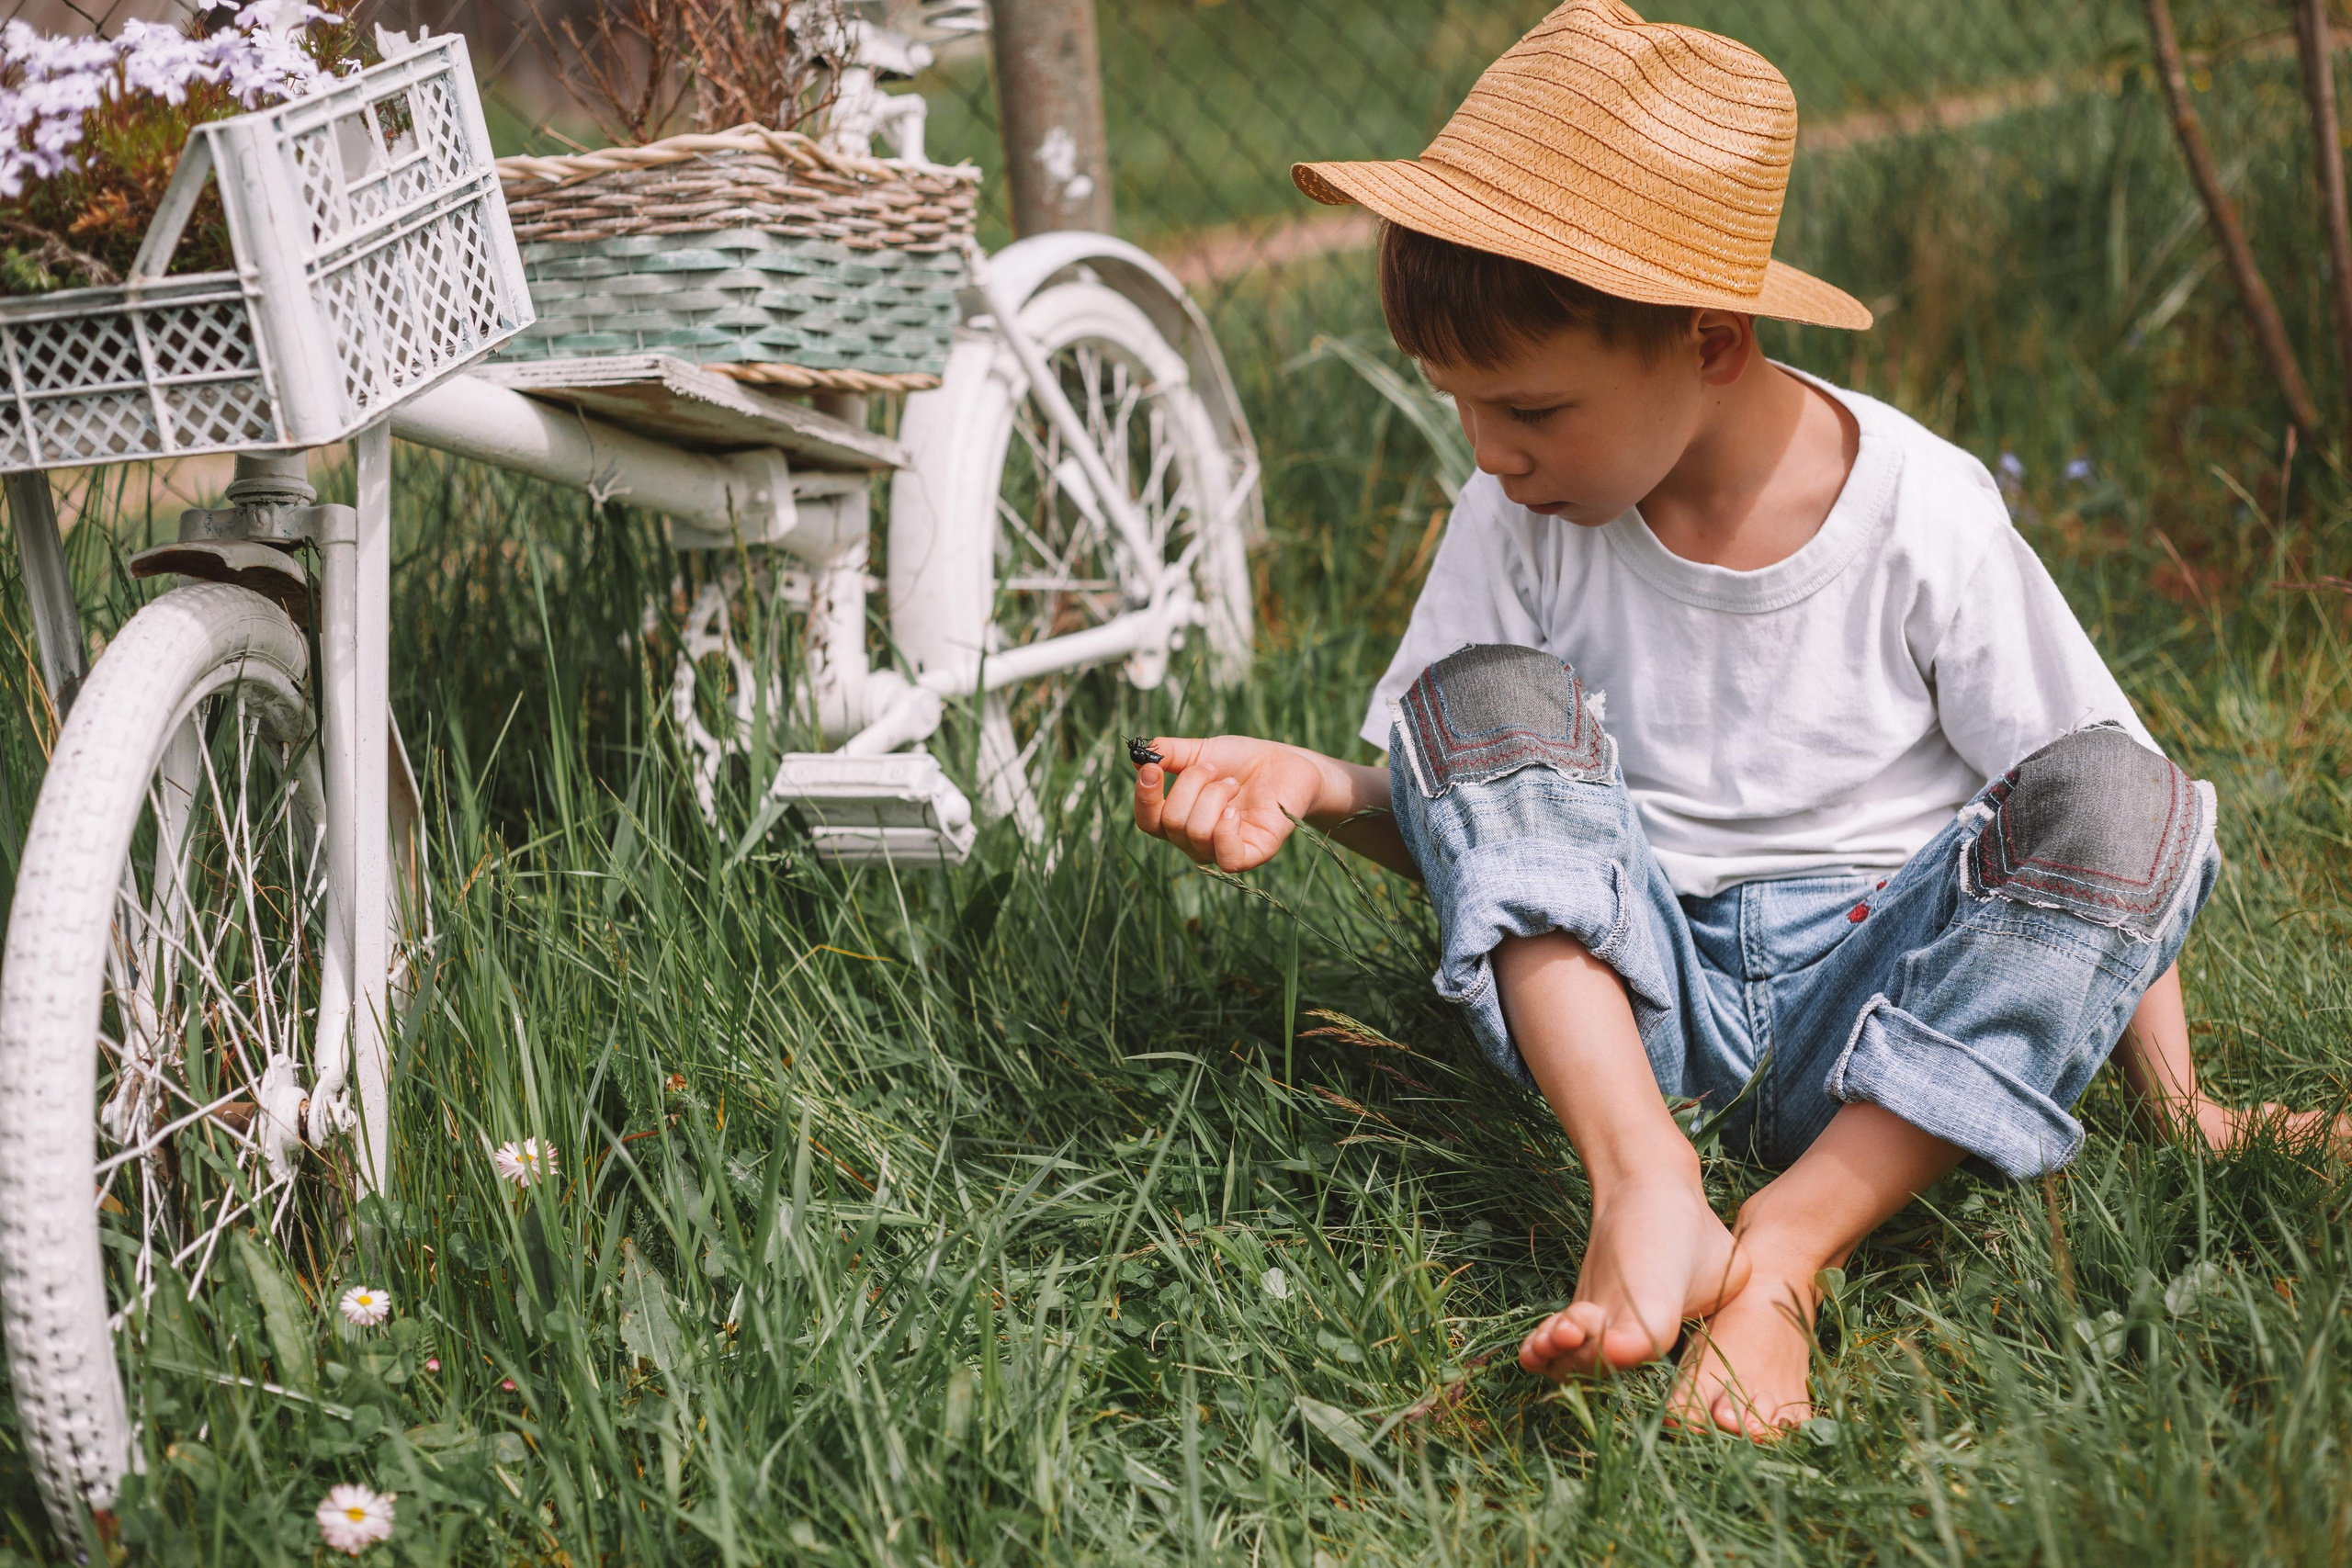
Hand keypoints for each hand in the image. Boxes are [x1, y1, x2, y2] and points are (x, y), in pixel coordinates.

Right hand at [1132, 735, 1334, 871]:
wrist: (1287, 763)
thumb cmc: (1243, 761)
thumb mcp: (1202, 751)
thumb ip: (1171, 754)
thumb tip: (1138, 758)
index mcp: (1180, 818)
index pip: (1148, 821)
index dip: (1145, 797)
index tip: (1152, 768)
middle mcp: (1195, 841)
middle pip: (1171, 821)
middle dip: (1191, 784)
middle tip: (1216, 770)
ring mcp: (1222, 850)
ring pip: (1195, 831)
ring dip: (1214, 796)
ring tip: (1233, 784)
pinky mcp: (1251, 855)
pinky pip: (1225, 856)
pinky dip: (1225, 828)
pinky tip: (1236, 810)